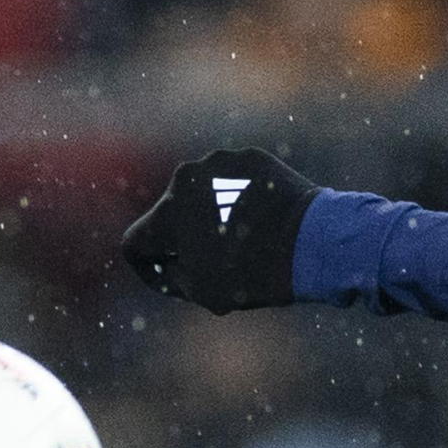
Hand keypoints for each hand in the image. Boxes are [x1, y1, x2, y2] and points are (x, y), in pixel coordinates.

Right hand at [118, 145, 318, 313]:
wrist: (312, 243)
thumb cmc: (252, 274)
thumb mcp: (201, 290)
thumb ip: (168, 274)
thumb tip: (162, 262)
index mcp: (167, 215)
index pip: (135, 242)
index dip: (146, 267)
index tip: (167, 276)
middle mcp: (185, 180)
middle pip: (169, 214)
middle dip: (182, 237)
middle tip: (210, 260)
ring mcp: (218, 163)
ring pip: (201, 194)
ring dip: (210, 215)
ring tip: (239, 239)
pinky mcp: (248, 157)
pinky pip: (231, 180)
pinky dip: (237, 198)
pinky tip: (258, 219)